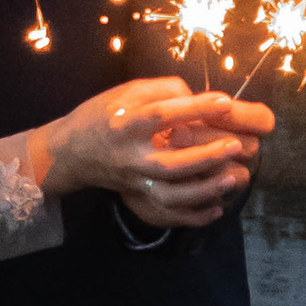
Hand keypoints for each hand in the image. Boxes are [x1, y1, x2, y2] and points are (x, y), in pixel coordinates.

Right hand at [38, 77, 271, 226]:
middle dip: (204, 156)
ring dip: (203, 189)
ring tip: (232, 178)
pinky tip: (216, 209)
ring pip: (170, 193)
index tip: (225, 103)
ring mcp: (134, 180)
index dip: (194, 109)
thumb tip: (196, 99)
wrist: (70, 153)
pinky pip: (167, 212)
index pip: (161, 116)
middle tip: (235, 146)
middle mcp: (130, 156)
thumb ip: (161, 90)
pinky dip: (192, 216)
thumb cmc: (102, 116)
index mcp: (126, 124)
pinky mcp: (137, 195)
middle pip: (169, 163)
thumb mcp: (125, 92)